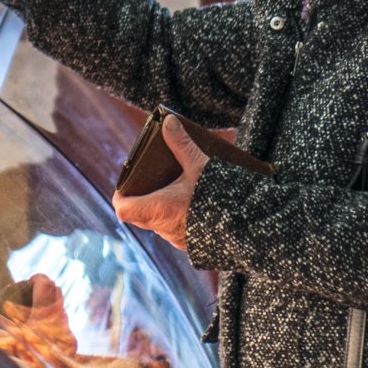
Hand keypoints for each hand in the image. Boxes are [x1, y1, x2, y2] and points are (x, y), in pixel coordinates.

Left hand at [111, 117, 210, 252]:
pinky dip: (176, 218)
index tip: (126, 185)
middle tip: (150, 182)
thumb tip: (168, 122)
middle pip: (138, 215)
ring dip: (160, 209)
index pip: (122, 209)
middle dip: (141, 199)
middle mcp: (163, 227)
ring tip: (171, 191)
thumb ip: (181, 144)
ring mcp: (177, 239)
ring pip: (157, 223)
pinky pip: (174, 230)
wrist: (247, 229)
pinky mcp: (191, 245)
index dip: (121, 196)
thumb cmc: (219, 198)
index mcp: (157, 209)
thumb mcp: (199, 165)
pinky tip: (189, 206)